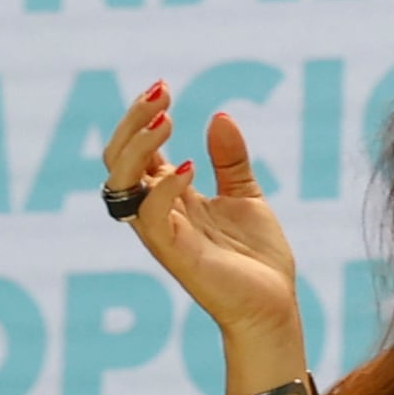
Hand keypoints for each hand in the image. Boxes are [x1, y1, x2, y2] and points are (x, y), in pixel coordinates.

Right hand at [105, 84, 302, 350]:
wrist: (275, 307)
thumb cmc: (257, 259)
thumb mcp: (245, 196)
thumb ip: (230, 159)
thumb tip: (220, 115)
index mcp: (169, 198)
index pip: (135, 151)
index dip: (141, 117)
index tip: (163, 87)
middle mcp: (158, 214)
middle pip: (118, 161)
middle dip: (132, 122)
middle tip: (161, 92)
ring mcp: (164, 234)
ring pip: (122, 185)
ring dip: (138, 148)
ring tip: (167, 121)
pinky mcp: (177, 256)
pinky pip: (152, 218)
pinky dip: (164, 189)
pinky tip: (189, 169)